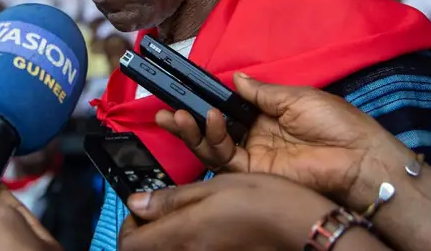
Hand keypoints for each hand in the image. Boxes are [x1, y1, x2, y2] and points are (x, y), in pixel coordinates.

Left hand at [118, 173, 338, 250]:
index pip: (129, 243)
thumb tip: (137, 203)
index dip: (129, 225)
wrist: (301, 228)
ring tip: (183, 219)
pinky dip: (187, 244)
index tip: (141, 209)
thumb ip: (171, 199)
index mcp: (183, 234)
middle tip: (158, 214)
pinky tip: (203, 230)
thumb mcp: (213, 186)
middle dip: (146, 234)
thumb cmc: (263, 201)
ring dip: (166, 239)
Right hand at [156, 73, 410, 209]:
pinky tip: (208, 120)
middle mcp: (254, 135)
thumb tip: (233, 78)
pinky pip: (223, 158)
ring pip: (209, 145)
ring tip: (175, 114)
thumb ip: (260, 91)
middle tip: (162, 106)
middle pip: (210, 127)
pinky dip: (211, 140)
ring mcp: (252, 155)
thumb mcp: (295, 97)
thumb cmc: (336, 122)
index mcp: (265, 114)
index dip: (204, 97)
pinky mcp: (254, 173)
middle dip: (185, 117)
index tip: (182, 84)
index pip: (226, 105)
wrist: (358, 156)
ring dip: (190, 130)